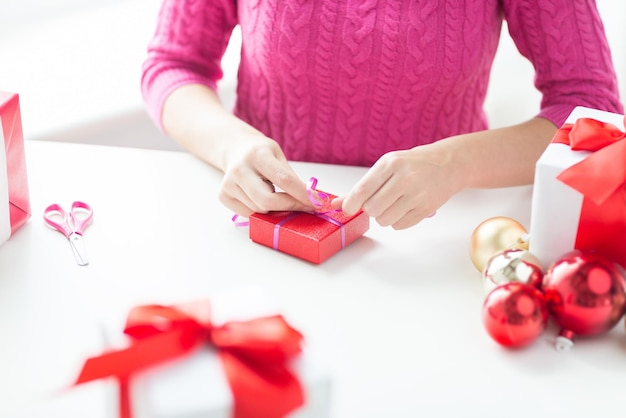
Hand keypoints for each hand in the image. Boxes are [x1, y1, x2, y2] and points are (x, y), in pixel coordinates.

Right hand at [219, 134, 314, 216]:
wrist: (235, 150)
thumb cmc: (261, 153)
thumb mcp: (278, 156)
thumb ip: (291, 178)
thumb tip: (310, 200)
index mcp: (258, 155)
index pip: (284, 179)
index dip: (302, 194)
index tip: (317, 202)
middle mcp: (240, 169)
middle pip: (268, 201)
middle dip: (290, 207)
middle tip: (304, 207)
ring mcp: (228, 184)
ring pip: (259, 210)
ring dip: (275, 209)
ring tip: (279, 197)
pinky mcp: (223, 196)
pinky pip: (249, 214)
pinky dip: (261, 211)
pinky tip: (262, 198)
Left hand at [333, 144, 461, 228]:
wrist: (447, 164)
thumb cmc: (411, 165)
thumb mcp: (386, 167)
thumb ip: (361, 187)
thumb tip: (336, 204)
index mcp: (391, 164)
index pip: (362, 190)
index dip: (351, 204)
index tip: (349, 209)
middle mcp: (405, 178)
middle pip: (372, 209)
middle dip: (370, 209)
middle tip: (378, 201)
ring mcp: (417, 194)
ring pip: (385, 220)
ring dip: (384, 217)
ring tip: (393, 204)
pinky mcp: (427, 209)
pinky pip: (400, 226)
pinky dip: (397, 221)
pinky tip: (405, 208)